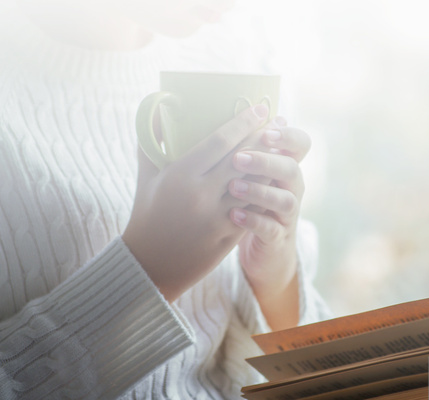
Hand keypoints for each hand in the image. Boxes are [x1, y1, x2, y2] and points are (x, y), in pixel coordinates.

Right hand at [122, 104, 269, 301]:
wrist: (150, 264)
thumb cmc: (146, 214)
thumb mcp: (146, 176)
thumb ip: (152, 141)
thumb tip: (160, 107)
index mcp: (181, 175)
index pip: (220, 141)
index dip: (243, 123)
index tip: (259, 108)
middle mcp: (202, 195)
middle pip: (243, 158)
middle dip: (263, 137)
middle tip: (278, 120)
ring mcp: (218, 217)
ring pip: (254, 184)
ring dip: (271, 163)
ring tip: (282, 146)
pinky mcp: (228, 236)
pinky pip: (254, 208)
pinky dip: (265, 191)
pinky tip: (274, 178)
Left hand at [227, 120, 311, 329]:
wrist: (264, 247)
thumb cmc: (247, 201)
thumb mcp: (247, 173)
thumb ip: (239, 147)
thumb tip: (212, 113)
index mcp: (284, 165)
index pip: (299, 142)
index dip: (287, 134)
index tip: (264, 127)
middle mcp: (291, 188)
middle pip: (291, 168)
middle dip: (265, 160)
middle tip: (237, 157)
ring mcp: (286, 214)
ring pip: (285, 200)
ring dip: (259, 192)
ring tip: (232, 187)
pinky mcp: (277, 237)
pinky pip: (271, 228)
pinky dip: (254, 222)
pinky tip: (234, 216)